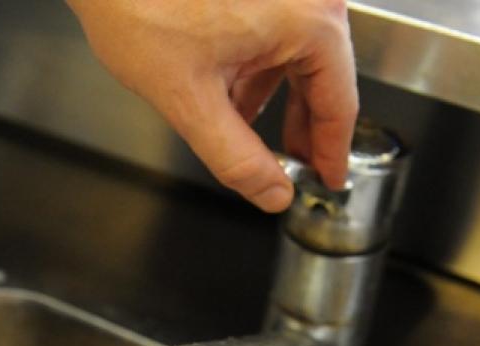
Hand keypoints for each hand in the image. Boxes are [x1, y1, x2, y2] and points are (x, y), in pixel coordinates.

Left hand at [67, 0, 357, 211]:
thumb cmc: (140, 3)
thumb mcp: (191, 101)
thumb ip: (238, 159)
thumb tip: (271, 192)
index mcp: (309, 19)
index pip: (338, 103)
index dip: (331, 152)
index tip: (328, 178)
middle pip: (323, 78)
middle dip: (302, 129)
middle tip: (294, 169)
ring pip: (297, 56)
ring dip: (275, 100)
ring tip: (251, 137)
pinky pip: (275, 32)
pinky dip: (258, 69)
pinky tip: (231, 96)